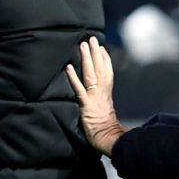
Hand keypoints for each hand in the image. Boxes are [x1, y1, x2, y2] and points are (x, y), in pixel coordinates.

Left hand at [65, 37, 125, 156]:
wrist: (110, 139)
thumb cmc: (109, 132)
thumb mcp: (107, 115)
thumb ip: (104, 107)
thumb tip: (103, 105)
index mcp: (107, 95)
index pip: (107, 74)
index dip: (105, 60)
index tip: (101, 48)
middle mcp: (102, 93)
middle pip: (100, 69)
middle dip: (96, 53)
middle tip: (91, 39)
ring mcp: (94, 97)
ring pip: (91, 74)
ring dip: (87, 58)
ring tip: (83, 45)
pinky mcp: (86, 105)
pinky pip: (79, 89)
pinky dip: (74, 78)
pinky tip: (68, 67)